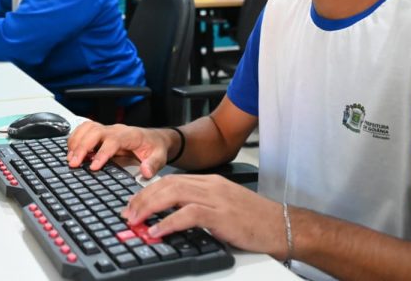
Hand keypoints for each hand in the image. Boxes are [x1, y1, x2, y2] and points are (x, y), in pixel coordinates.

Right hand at [67, 121, 174, 178]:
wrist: (154, 139)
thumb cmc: (155, 147)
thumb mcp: (160, 156)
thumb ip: (153, 164)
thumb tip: (145, 172)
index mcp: (130, 135)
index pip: (113, 141)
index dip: (102, 153)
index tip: (94, 166)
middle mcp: (116, 130)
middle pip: (95, 132)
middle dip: (82, 146)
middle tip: (74, 163)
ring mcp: (108, 130)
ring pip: (88, 128)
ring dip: (76, 141)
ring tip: (70, 158)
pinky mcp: (101, 133)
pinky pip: (85, 130)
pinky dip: (75, 139)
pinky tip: (71, 151)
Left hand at [122, 174, 286, 257]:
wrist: (282, 224)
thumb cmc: (255, 220)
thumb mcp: (224, 207)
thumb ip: (201, 207)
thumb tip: (173, 218)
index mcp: (210, 182)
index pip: (172, 180)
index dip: (149, 190)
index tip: (135, 203)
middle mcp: (211, 186)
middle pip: (168, 184)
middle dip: (143, 198)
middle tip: (128, 213)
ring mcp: (216, 198)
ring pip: (174, 194)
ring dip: (150, 207)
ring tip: (136, 220)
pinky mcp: (221, 215)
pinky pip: (188, 214)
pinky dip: (168, 222)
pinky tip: (157, 231)